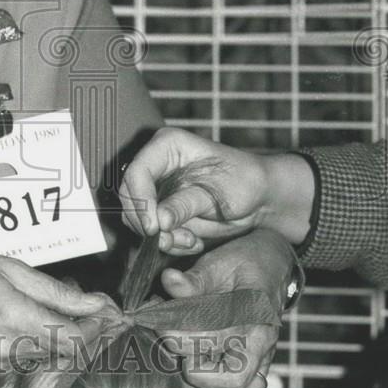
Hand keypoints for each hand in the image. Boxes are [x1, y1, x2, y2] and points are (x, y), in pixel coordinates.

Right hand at [0, 248, 107, 384]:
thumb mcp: (11, 268)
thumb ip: (57, 292)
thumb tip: (96, 304)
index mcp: (17, 319)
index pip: (76, 341)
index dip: (98, 329)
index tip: (108, 314)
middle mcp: (6, 351)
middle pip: (60, 350)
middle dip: (73, 327)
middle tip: (74, 301)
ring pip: (38, 357)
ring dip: (44, 336)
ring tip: (29, 305)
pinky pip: (13, 364)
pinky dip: (18, 345)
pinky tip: (2, 323)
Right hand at [120, 126, 314, 254]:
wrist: (258, 198)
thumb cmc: (245, 182)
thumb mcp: (218, 193)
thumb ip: (186, 204)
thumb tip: (159, 220)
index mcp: (168, 146)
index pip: (138, 171)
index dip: (140, 201)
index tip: (154, 227)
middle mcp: (156, 164)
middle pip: (129, 195)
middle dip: (147, 223)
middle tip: (170, 240)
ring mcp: (156, 187)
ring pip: (136, 216)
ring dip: (160, 236)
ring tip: (190, 240)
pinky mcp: (160, 208)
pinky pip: (150, 230)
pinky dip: (168, 242)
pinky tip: (192, 240)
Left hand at [158, 229, 292, 387]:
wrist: (273, 263)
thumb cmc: (242, 262)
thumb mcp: (218, 262)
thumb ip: (193, 278)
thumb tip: (168, 280)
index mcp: (253, 313)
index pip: (213, 338)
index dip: (176, 331)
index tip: (156, 315)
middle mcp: (262, 342)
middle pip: (229, 376)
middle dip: (189, 358)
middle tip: (166, 334)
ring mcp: (263, 359)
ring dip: (206, 382)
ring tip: (184, 353)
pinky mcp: (259, 368)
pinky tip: (199, 366)